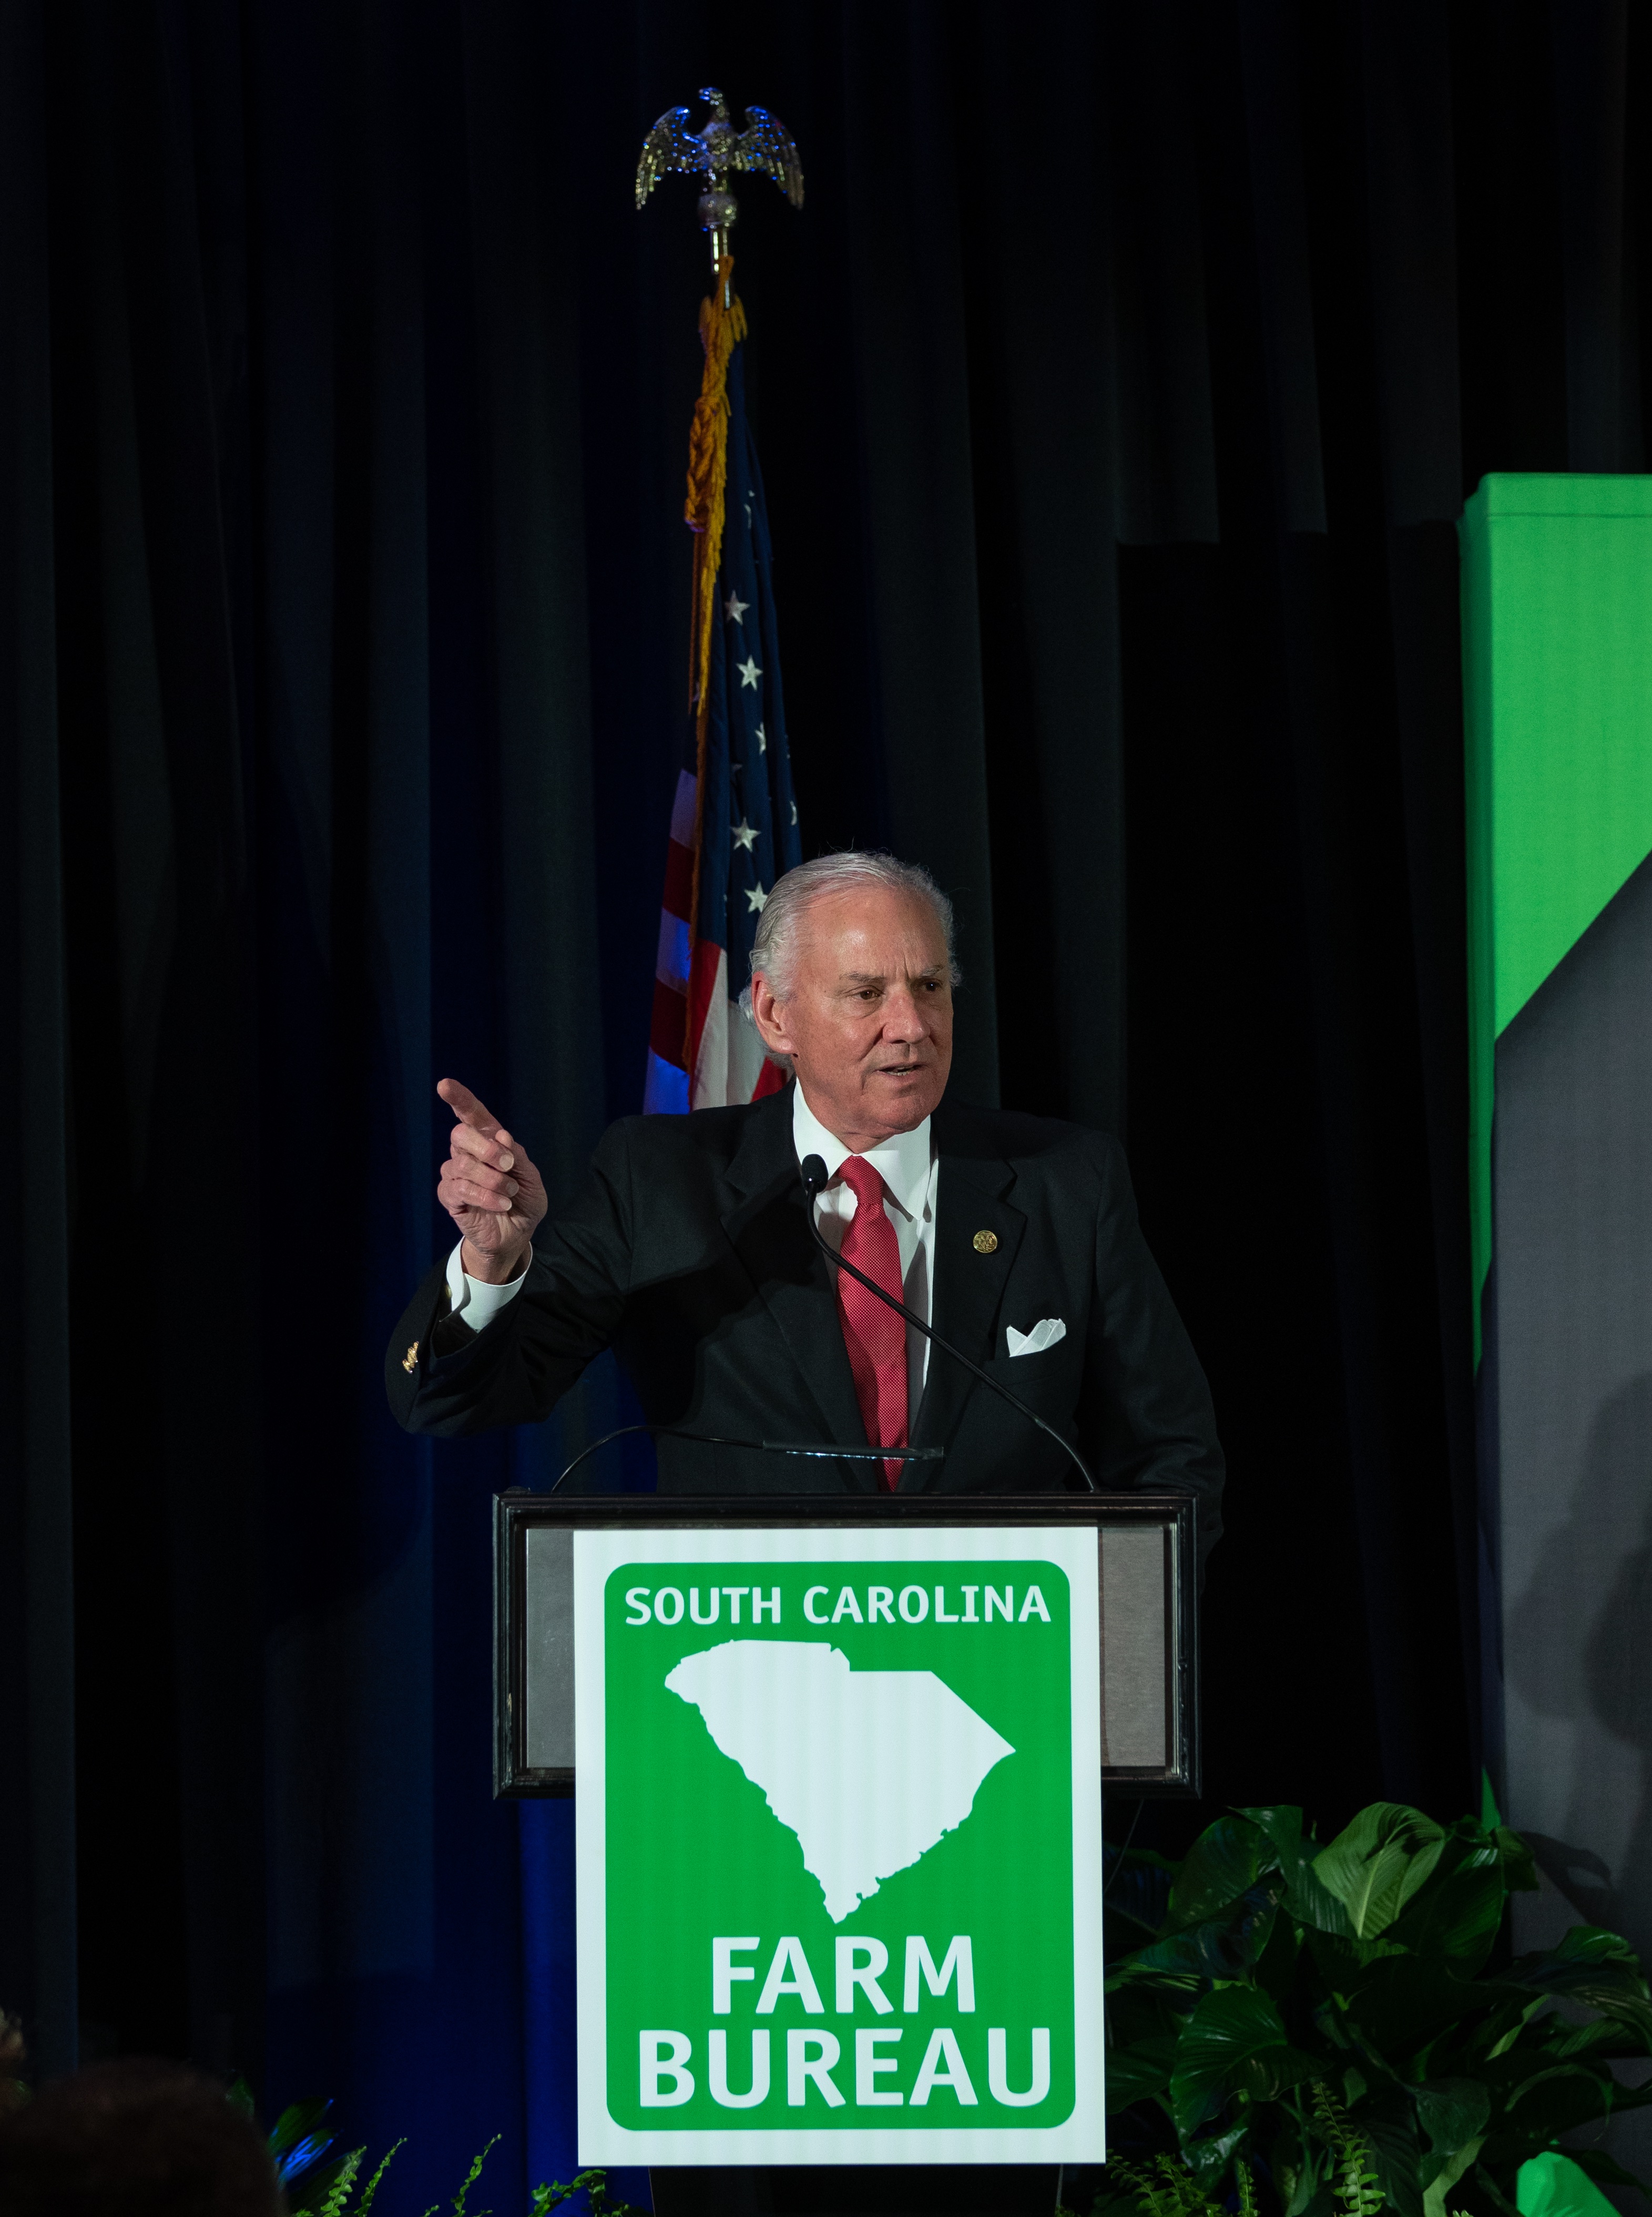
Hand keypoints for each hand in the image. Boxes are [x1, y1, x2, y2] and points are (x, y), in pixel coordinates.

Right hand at [435, 1078, 547, 1282]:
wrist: (517, 1234)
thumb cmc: (523, 1200)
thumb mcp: (531, 1177)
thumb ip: (517, 1155)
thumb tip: (502, 1135)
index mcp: (488, 1141)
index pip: (471, 1115)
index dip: (459, 1098)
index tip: (445, 1085)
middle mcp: (467, 1153)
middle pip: (460, 1135)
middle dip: (486, 1148)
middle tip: (508, 1165)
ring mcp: (455, 1175)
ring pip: (463, 1165)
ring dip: (493, 1180)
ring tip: (510, 1193)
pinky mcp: (450, 1197)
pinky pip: (460, 1189)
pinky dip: (485, 1196)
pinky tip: (501, 1205)